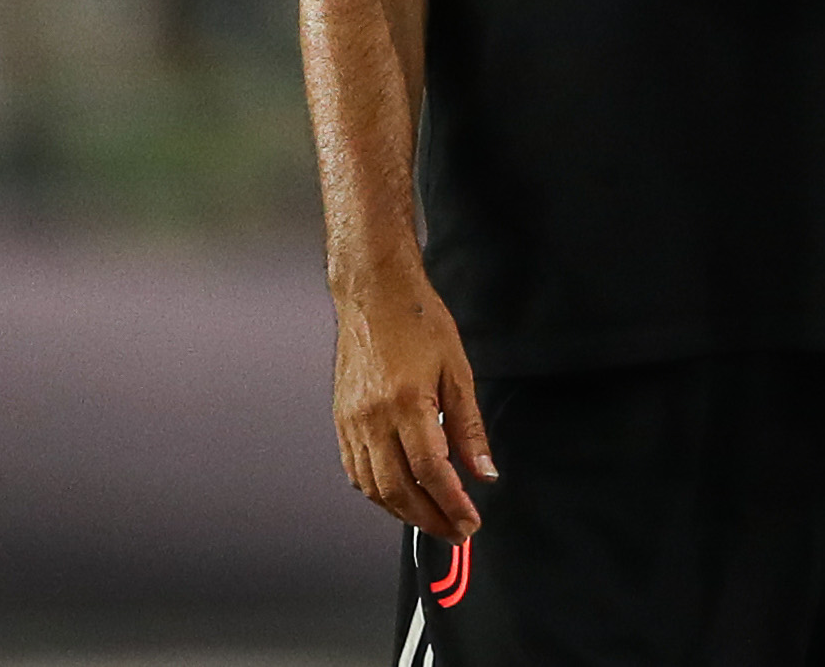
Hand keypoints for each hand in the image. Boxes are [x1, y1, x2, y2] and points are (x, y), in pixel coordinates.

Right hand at [332, 264, 496, 540]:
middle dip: (431, 519)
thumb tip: (484, 472)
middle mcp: (374, 417)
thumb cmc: (416, 321)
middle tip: (456, 531)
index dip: (453, 504)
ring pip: (374, 488)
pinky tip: (399, 497)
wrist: (373, 293)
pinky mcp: (341, 420)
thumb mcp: (458, 370)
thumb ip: (470, 428)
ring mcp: (352, 421)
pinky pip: (356, 472)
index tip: (470, 520)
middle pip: (401, 489)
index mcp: (407, 402)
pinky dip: (378, 494)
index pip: (432, 472)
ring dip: (404, 513)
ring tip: (432, 520)